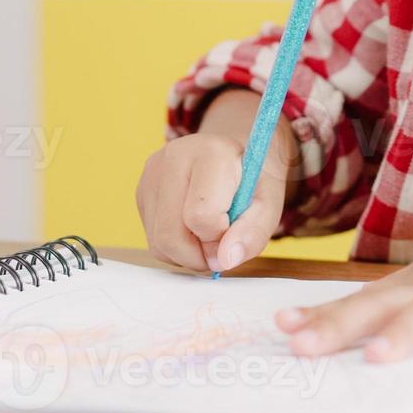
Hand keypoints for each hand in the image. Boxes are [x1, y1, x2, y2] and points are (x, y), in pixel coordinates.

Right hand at [136, 87, 297, 273]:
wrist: (237, 156)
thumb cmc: (254, 179)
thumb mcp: (270, 203)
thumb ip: (254, 232)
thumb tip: (225, 260)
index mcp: (210, 152)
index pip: (201, 216)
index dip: (220, 236)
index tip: (234, 227)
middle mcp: (173, 157)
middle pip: (170, 236)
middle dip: (199, 255)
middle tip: (221, 246)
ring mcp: (152, 174)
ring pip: (158, 243)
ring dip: (187, 255)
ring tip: (210, 235)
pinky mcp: (142, 191)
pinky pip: (152, 240)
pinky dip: (175, 248)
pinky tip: (194, 230)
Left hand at [273, 172, 412, 362]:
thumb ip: (384, 308)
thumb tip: (318, 331)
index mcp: (412, 287)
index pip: (358, 304)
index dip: (321, 318)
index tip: (284, 329)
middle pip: (382, 308)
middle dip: (341, 326)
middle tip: (304, 346)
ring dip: (408, 332)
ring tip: (380, 356)